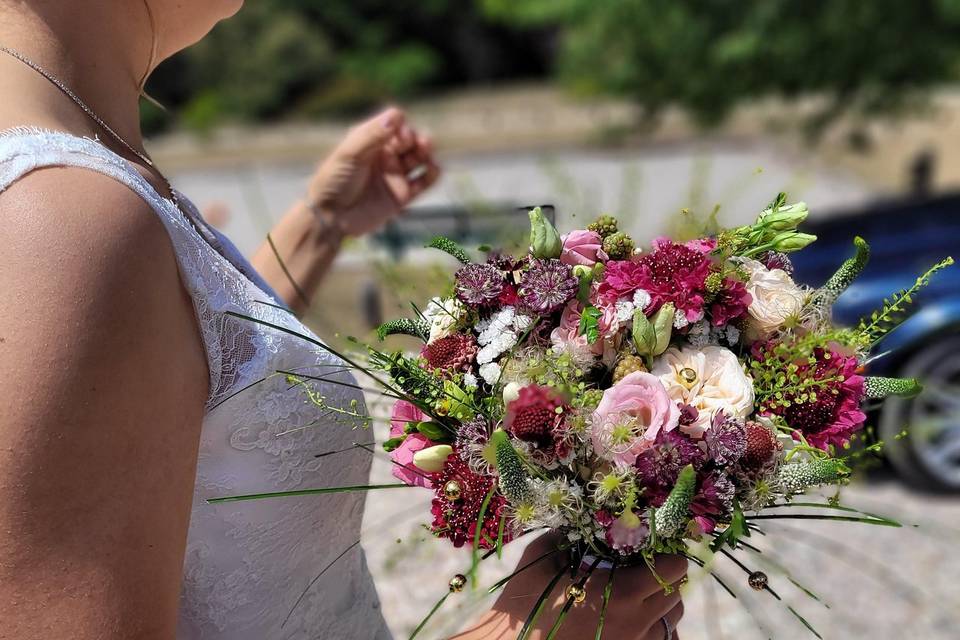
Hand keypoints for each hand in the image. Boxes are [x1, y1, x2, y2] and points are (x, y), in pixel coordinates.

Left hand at [306, 106, 439, 236]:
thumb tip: (398, 114)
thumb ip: (372, 134)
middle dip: (416, 138)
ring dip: (426, 153)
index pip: (393, 125)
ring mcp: (393, 176)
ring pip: (418, 159)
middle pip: (408, 140)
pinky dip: (432, 174)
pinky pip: (423, 182)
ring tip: (426, 151)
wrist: (331, 218)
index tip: (401, 134)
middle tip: (420, 142)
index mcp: (369, 142)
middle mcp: (383, 157)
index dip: (401, 126)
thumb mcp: (349, 154)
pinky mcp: (401, 196)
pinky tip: (434, 168)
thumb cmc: (333, 182)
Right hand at [453, 534, 686, 639]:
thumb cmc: (524, 601)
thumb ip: (572, 532)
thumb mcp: (544, 555)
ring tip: (636, 593)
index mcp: (622, 591)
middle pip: (675, 594)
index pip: (673, 568)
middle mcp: (636, 621)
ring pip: (670, 621)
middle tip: (641, 566)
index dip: (666, 554)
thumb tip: (588, 516)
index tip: (649, 546)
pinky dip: (652, 627)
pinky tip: (630, 617)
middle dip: (663, 576)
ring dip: (660, 603)